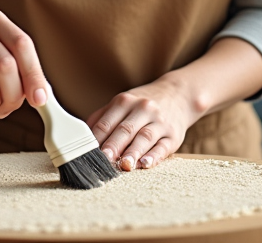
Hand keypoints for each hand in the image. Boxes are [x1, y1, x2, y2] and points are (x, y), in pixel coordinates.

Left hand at [85, 78, 202, 171]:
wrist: (178, 94)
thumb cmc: (142, 104)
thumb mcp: (122, 103)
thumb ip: (102, 118)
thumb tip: (82, 138)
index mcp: (125, 102)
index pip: (107, 123)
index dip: (96, 139)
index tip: (87, 153)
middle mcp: (143, 109)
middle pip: (125, 130)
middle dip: (114, 146)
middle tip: (104, 160)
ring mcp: (159, 121)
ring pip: (144, 138)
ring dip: (133, 153)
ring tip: (124, 166)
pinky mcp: (173, 135)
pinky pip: (163, 146)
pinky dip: (154, 156)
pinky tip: (145, 164)